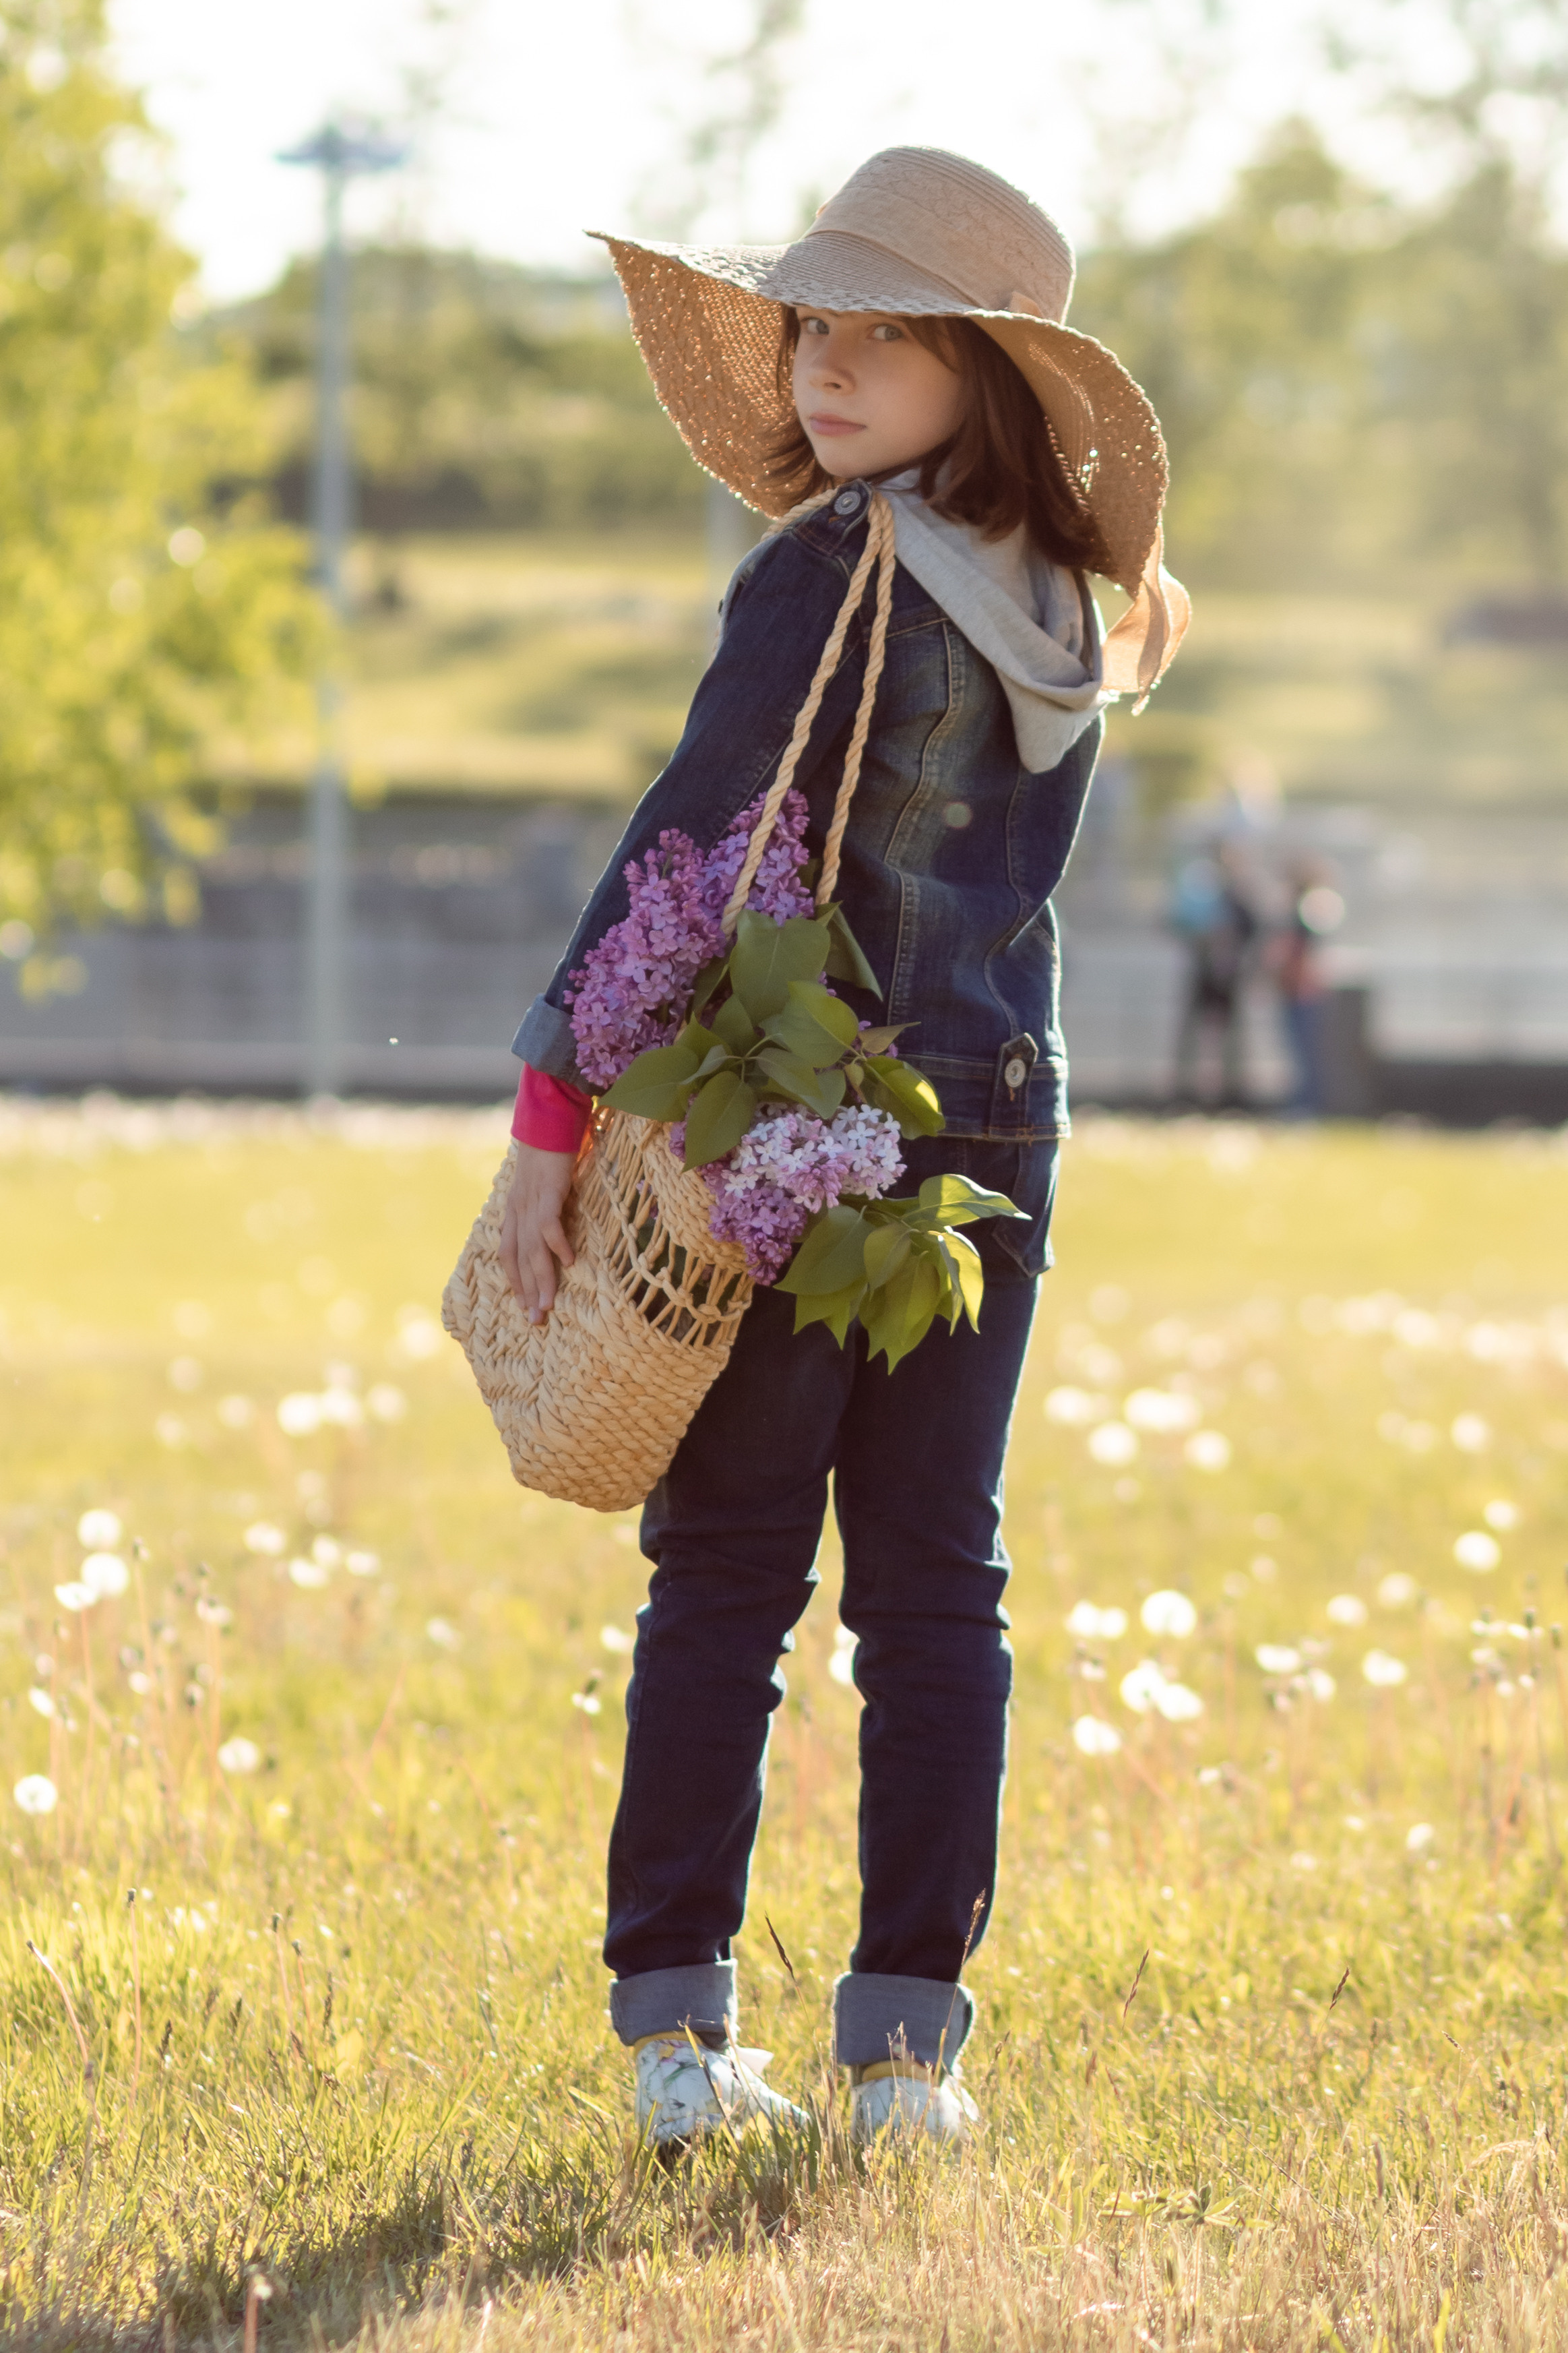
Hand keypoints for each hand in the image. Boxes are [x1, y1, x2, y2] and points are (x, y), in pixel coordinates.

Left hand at [499, 1144, 577, 1323]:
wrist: (550, 1119)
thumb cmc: (551, 1152)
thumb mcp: (542, 1186)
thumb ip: (544, 1208)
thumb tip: (554, 1234)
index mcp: (514, 1211)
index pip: (509, 1254)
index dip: (516, 1281)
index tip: (526, 1305)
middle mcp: (518, 1210)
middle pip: (519, 1259)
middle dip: (526, 1291)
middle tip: (536, 1319)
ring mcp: (531, 1202)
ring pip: (533, 1249)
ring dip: (541, 1279)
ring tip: (548, 1305)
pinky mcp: (547, 1192)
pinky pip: (549, 1225)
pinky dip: (557, 1246)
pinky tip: (568, 1263)